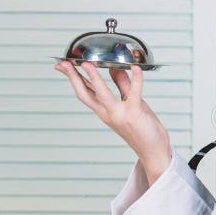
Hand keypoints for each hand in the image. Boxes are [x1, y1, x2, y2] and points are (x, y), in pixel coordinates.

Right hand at [54, 61, 170, 183]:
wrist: (153, 151)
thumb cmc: (143, 128)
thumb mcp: (130, 103)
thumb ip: (123, 85)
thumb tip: (114, 67)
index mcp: (104, 111)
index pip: (85, 92)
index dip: (73, 79)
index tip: (62, 66)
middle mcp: (108, 113)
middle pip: (85, 94)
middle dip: (73, 77)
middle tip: (64, 63)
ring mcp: (120, 114)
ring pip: (102, 94)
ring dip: (94, 78)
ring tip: (87, 64)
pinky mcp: (135, 113)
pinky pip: (134, 93)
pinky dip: (136, 79)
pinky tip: (136, 68)